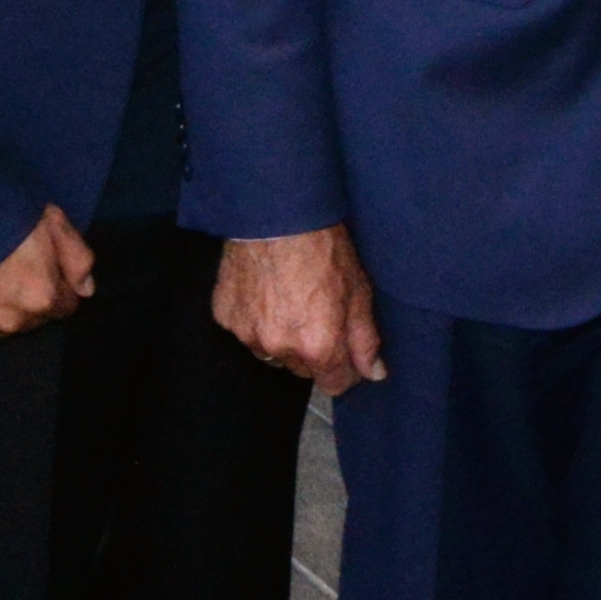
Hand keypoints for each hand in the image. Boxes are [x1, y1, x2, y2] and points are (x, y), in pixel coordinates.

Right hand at [0, 209, 96, 336]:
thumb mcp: (52, 221)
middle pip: (35, 318)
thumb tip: (86, 289)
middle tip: (14, 265)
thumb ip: (78, 258)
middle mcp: (12, 320)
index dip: (60, 284)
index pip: (67, 306)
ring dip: (3, 308)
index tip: (46, 266)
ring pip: (4, 325)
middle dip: (32, 298)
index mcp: (42, 297)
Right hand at [219, 225, 382, 394]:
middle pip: (303, 369)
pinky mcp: (226, 318)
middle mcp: (281, 349)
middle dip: (313, 350)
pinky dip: (256, 319)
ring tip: (289, 300)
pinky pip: (246, 332)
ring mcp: (249, 335)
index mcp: (318, 346)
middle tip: (317, 312)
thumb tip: (374, 373)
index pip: (334, 385)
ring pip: (273, 353)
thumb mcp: (359, 291)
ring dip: (282, 338)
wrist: (276, 215)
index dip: (343, 368)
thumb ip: (366, 340)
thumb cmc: (322, 247)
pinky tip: (265, 292)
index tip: (344, 350)